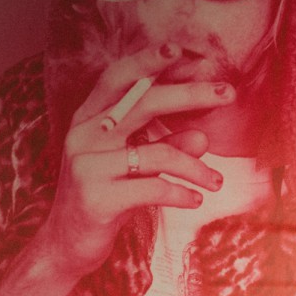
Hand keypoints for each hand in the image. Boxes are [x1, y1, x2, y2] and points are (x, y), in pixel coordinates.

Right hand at [0, 43, 233, 295]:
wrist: (66, 246)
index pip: (118, 78)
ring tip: (216, 182)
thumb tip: (203, 137)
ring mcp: (88, 166)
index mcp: (88, 119)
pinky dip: (180, 194)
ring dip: (195, 167)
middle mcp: (84, 135)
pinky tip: (195, 201)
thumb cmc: (103, 200)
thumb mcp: (133, 169)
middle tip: (228, 93)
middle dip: (191, 94)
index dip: (149, 60)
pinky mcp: (97, 198)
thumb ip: (164, 147)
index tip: (182, 49)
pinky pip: (152, 188)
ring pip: (157, 154)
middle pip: (144, 102)